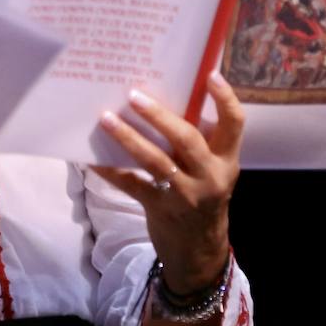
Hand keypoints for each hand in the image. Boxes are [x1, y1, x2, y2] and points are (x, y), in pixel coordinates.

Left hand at [94, 71, 242, 293]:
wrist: (199, 251)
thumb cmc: (202, 197)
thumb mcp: (212, 171)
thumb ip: (199, 142)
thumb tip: (165, 97)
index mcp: (226, 161)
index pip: (235, 125)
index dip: (226, 99)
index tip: (211, 74)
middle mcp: (209, 176)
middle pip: (186, 139)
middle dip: (159, 116)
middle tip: (133, 95)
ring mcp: (184, 195)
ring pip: (155, 161)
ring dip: (129, 138)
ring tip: (105, 118)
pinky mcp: (159, 208)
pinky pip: (130, 184)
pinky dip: (109, 169)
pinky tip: (90, 156)